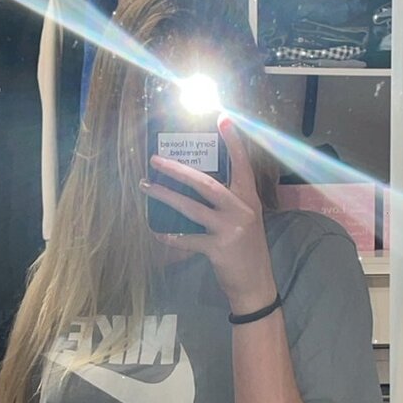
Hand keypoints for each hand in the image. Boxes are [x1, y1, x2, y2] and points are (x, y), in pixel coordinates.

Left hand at [140, 115, 277, 313]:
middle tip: (155, 159)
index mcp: (249, 199)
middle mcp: (241, 210)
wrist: (256, 284)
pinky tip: (156, 231)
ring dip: (165, 196)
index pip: (242, 165)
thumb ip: (228, 201)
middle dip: (178, 170)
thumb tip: (196, 183)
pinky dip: (170, 235)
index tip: (223, 119)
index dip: (233, 142)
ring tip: (146, 186)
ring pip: (191, 208)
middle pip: (206, 184)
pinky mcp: (219, 249)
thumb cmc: (246, 248)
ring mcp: (230, 229)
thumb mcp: (245, 219)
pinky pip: (187, 239)